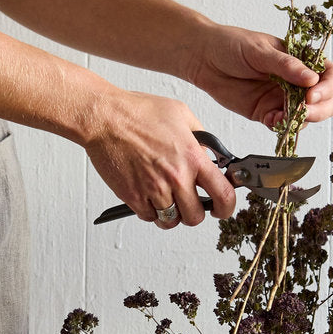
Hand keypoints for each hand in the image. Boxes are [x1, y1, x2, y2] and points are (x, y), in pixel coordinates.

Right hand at [80, 90, 236, 228]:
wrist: (106, 118)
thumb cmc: (138, 112)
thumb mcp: (181, 115)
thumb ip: (201, 138)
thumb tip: (212, 154)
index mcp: (192, 158)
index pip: (223, 195)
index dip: (226, 207)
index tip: (222, 208)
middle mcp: (176, 178)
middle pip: (195, 217)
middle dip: (195, 212)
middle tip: (190, 203)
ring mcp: (154, 190)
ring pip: (171, 221)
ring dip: (171, 214)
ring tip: (167, 199)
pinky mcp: (133, 197)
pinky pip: (148, 217)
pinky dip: (150, 211)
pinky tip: (148, 195)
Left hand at [186, 24, 332, 128]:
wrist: (203, 58)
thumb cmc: (231, 44)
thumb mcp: (259, 50)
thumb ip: (285, 66)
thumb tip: (312, 79)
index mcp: (301, 60)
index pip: (330, 75)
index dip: (328, 87)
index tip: (312, 94)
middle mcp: (296, 81)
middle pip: (325, 101)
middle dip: (320, 109)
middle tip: (304, 111)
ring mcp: (282, 98)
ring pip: (306, 117)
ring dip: (301, 120)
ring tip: (286, 117)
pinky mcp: (265, 112)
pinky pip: (282, 125)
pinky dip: (282, 127)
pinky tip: (273, 121)